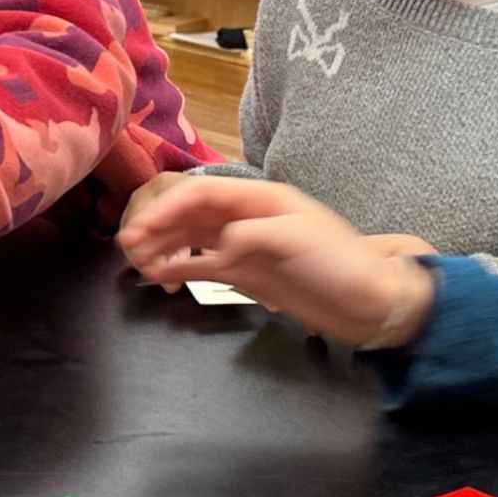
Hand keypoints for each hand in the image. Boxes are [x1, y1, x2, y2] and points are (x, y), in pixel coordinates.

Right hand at [118, 176, 434, 347]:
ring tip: (138, 264)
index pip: (200, 194)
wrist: (369, 302)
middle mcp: (246, 218)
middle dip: (157, 227)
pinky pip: (203, 266)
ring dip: (163, 247)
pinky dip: (180, 269)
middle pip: (189, 215)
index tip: (140, 230)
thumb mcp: (296, 239)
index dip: (166, 209)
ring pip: (191, 240)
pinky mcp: (247, 275)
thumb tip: (216, 249)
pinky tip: (160, 276)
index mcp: (259, 199)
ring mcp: (244, 247)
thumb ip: (249, 235)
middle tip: (127, 249)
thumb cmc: (340, 264)